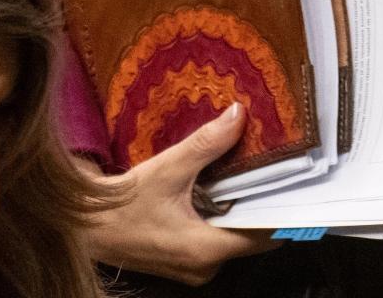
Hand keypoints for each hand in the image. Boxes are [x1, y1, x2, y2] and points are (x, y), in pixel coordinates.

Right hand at [80, 103, 280, 284]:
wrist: (83, 226)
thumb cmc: (120, 205)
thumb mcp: (167, 169)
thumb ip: (207, 144)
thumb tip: (239, 116)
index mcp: (207, 250)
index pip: (265, 234)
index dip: (283, 208)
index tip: (299, 182)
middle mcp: (206, 266)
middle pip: (253, 236)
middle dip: (264, 203)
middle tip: (279, 167)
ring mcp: (194, 267)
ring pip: (234, 236)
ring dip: (242, 208)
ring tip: (254, 173)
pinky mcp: (184, 259)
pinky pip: (216, 238)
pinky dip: (223, 215)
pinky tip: (223, 188)